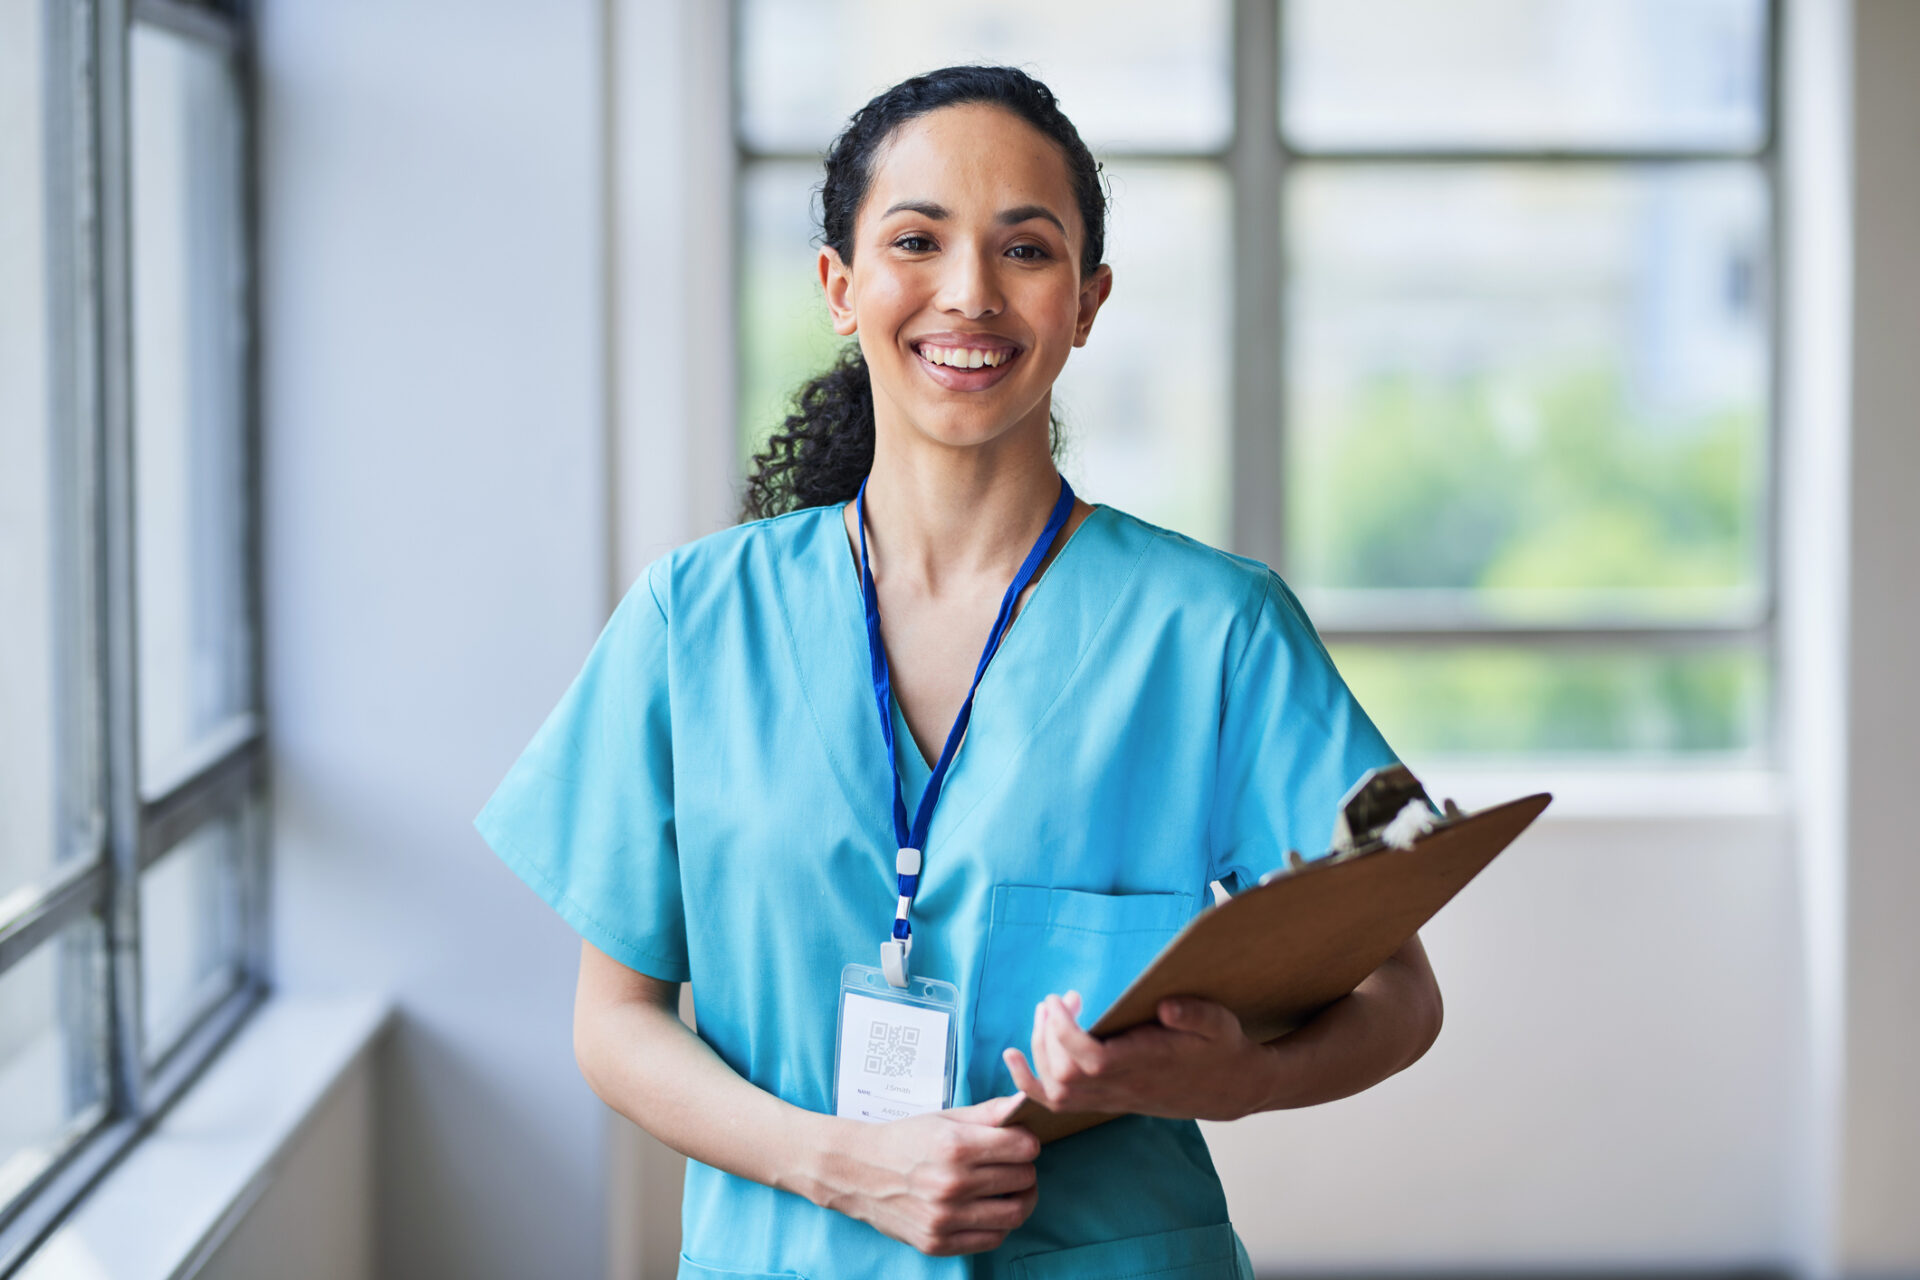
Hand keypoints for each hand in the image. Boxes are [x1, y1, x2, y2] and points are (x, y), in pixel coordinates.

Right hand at [816, 1094, 1040, 1255]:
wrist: (857, 1171)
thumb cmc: (904, 1140)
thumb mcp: (944, 1119)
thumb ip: (988, 1113)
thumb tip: (1025, 1103)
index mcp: (955, 1146)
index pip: (1024, 1148)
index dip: (1027, 1142)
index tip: (1019, 1142)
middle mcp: (951, 1183)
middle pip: (1023, 1179)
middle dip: (1026, 1168)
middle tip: (1016, 1164)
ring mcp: (944, 1217)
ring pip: (1014, 1213)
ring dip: (1021, 1199)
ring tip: (1011, 1189)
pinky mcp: (938, 1242)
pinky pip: (992, 1239)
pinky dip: (1000, 1225)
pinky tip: (990, 1210)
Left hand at [1001, 991, 1269, 1121]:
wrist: (1229, 1088)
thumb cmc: (1222, 1049)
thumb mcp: (1220, 1023)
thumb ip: (1195, 1014)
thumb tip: (1166, 1007)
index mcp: (1147, 1064)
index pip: (1092, 1060)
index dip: (1066, 1033)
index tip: (1059, 999)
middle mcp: (1124, 1087)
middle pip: (1065, 1075)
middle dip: (1048, 1034)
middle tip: (1056, 999)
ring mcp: (1112, 1098)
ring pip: (1057, 1091)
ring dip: (1040, 1050)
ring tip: (1047, 1012)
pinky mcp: (1106, 1100)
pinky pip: (1058, 1103)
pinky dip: (1029, 1084)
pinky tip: (1013, 1058)